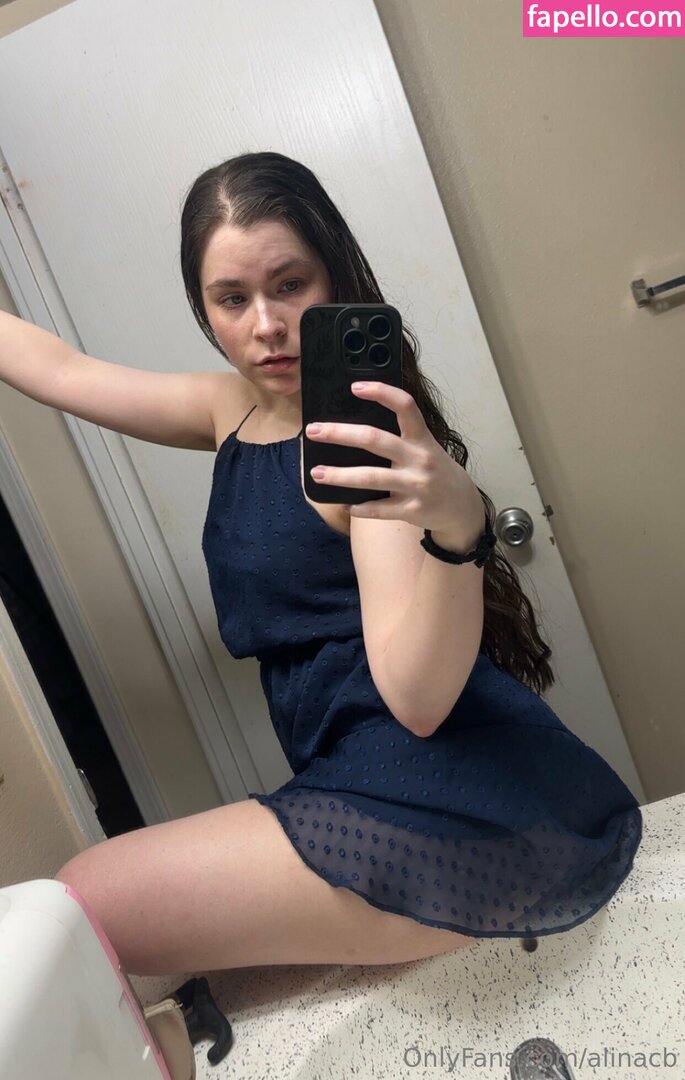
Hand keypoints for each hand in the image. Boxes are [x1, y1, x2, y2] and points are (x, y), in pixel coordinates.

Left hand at [306, 382, 484, 544]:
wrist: (463, 507)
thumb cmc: (435, 471)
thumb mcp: (426, 448)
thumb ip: (400, 438)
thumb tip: (356, 429)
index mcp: (421, 438)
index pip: (405, 406)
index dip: (381, 393)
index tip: (355, 387)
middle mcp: (419, 458)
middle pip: (375, 440)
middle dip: (340, 434)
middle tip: (313, 431)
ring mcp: (416, 485)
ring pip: (371, 477)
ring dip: (340, 475)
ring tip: (317, 473)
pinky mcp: (412, 510)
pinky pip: (379, 509)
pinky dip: (358, 508)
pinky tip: (343, 503)